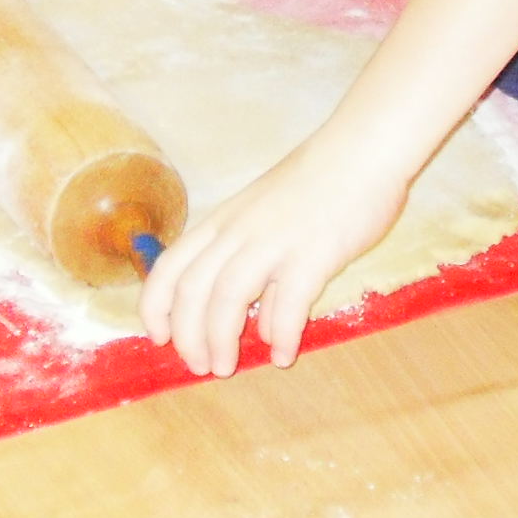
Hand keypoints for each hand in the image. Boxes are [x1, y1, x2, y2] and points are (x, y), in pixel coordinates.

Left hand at [139, 132, 410, 376]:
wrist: (363, 149)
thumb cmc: (318, 182)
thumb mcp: (268, 218)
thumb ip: (259, 269)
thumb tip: (264, 329)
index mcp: (223, 221)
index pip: (170, 266)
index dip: (155, 305)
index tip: (158, 337)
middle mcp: (239, 231)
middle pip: (192, 290)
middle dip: (188, 336)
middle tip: (199, 366)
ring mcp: (274, 241)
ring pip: (227, 299)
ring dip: (221, 340)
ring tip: (226, 367)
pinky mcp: (312, 253)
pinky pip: (288, 305)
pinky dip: (281, 335)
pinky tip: (285, 354)